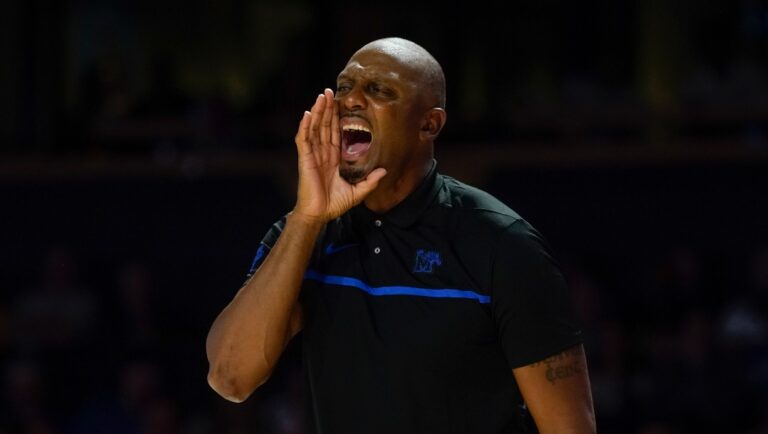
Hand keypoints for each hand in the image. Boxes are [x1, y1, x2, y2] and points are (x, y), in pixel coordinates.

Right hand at [293, 89, 386, 223]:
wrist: (319, 215)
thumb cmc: (334, 205)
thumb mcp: (357, 192)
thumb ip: (370, 182)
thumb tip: (384, 171)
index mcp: (333, 158)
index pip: (335, 133)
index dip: (337, 118)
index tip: (341, 104)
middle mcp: (322, 153)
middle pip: (324, 126)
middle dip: (327, 108)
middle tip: (329, 91)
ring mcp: (312, 155)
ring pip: (314, 128)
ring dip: (317, 111)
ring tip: (321, 96)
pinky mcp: (305, 159)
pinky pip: (304, 140)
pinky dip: (305, 126)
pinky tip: (307, 114)